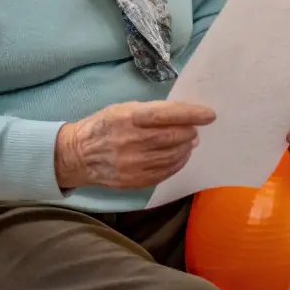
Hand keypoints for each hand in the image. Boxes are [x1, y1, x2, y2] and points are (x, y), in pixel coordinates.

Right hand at [54, 101, 215, 189]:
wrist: (79, 154)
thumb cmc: (104, 125)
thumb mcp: (123, 109)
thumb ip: (151, 112)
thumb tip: (183, 117)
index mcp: (128, 118)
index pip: (167, 114)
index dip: (190, 114)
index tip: (209, 114)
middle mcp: (131, 141)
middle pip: (173, 137)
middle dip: (190, 132)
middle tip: (195, 129)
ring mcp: (133, 164)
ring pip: (171, 156)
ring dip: (185, 148)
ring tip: (188, 142)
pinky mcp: (134, 181)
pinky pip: (164, 172)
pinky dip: (177, 163)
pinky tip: (179, 156)